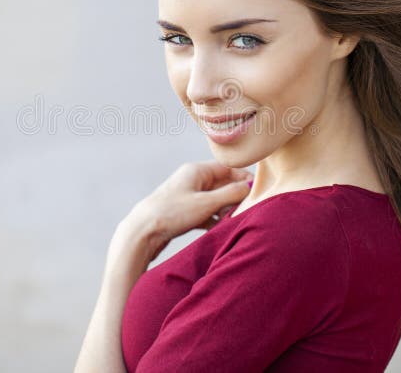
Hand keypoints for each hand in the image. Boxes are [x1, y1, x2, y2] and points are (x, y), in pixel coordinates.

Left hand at [126, 161, 253, 261]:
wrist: (141, 233)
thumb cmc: (171, 214)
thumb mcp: (206, 203)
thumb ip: (231, 194)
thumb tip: (249, 187)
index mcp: (196, 170)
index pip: (227, 168)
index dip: (244, 177)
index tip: (258, 190)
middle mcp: (191, 180)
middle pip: (222, 183)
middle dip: (236, 195)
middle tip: (249, 208)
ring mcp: (187, 196)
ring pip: (215, 199)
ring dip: (226, 209)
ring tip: (236, 220)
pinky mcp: (183, 212)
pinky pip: (206, 212)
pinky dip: (215, 219)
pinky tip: (221, 228)